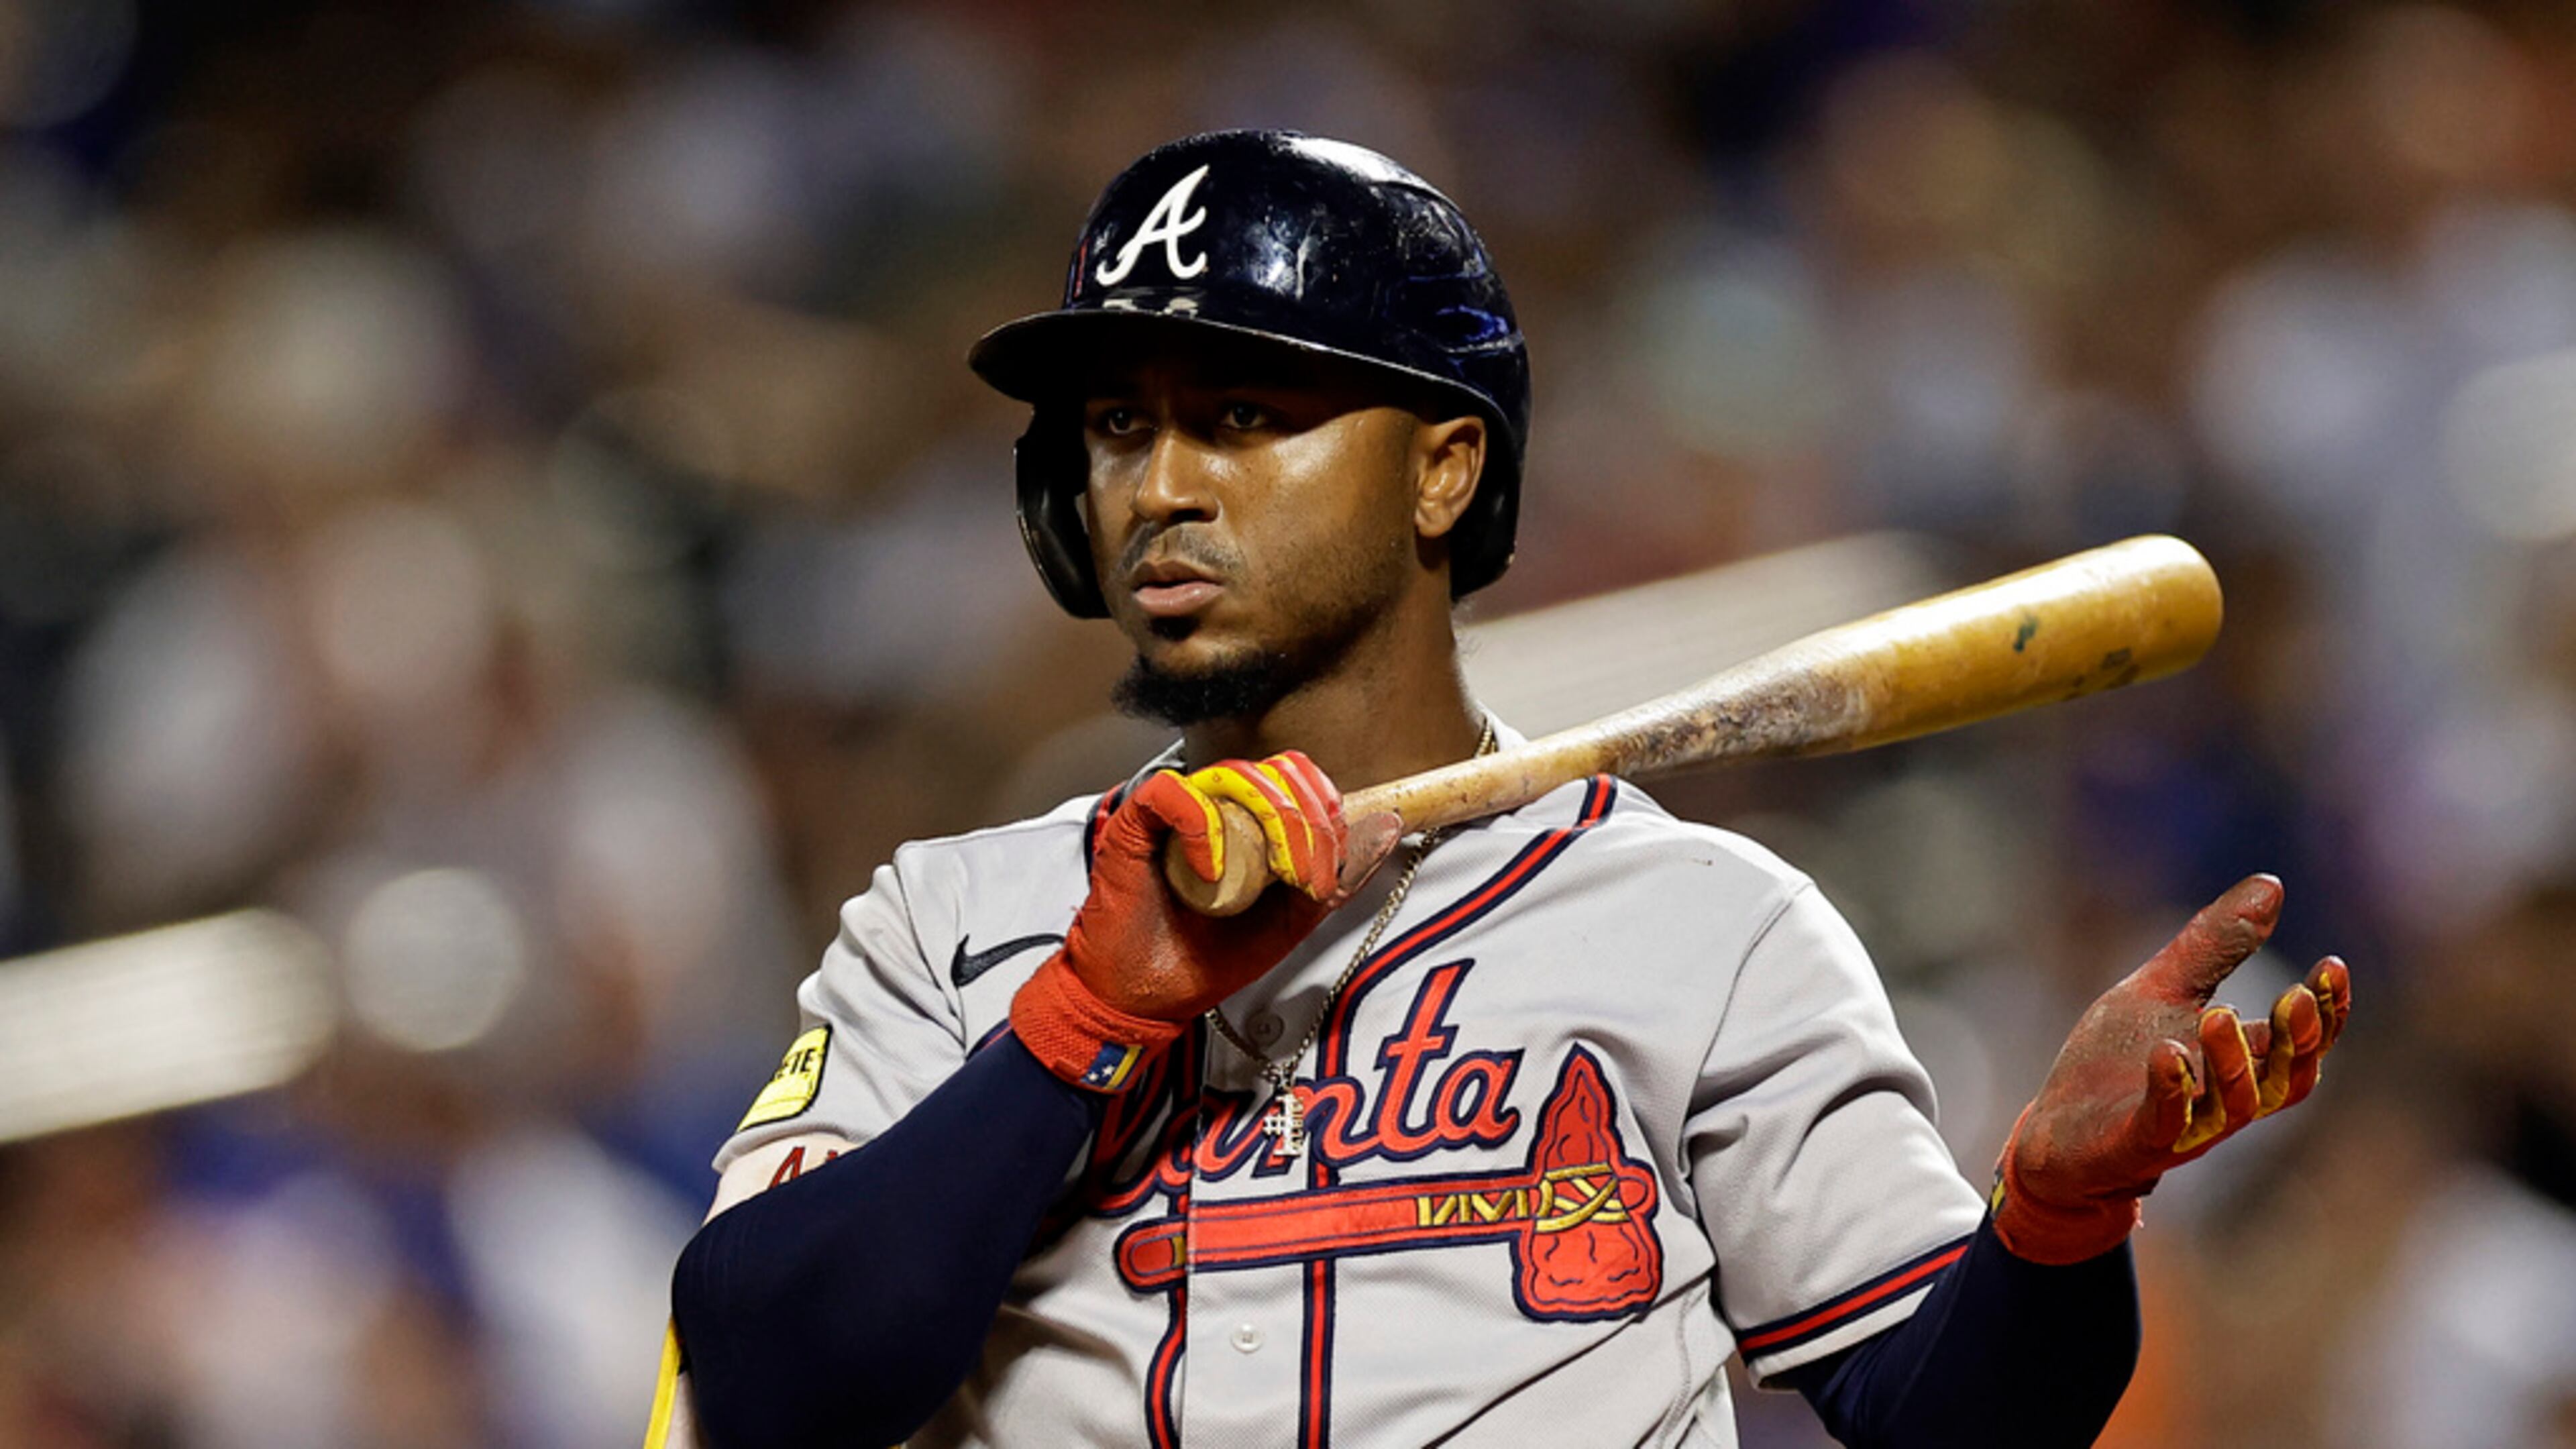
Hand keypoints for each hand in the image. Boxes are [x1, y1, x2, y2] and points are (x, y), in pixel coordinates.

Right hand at [1012, 752, 1352, 1090]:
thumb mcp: (1292, 920)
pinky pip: (1175, 793)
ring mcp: (1177, 811)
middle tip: (1305, 877)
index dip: (1325, 807)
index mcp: (1252, 823)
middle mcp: (1217, 807)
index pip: (1298, 778)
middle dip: (1308, 822)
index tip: (1328, 865)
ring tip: (1276, 874)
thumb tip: (1389, 825)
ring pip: (1236, 776)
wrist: (1145, 998)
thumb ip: (1337, 875)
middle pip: (1276, 772)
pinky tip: (1211, 871)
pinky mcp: (1137, 822)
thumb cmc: (1205, 959)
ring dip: (1274, 822)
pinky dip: (1202, 827)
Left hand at [1992, 874, 2353, 1263]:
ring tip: (2219, 1015)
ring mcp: (2186, 1126)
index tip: (2332, 966)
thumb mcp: (2164, 989)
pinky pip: (2165, 1123)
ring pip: (2234, 1105)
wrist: (2057, 1129)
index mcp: (2240, 1060)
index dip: (2326, 1010)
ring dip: (2232, 1061)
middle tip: (2298, 997)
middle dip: (2298, 1041)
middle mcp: (2226, 1099)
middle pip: (2285, 1078)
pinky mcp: (2139, 1143)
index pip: (2301, 1041)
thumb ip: (2216, 946)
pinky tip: (2167, 1054)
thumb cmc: (2120, 1060)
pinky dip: (2171, 1089)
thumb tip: (2272, 884)